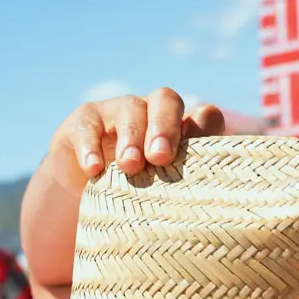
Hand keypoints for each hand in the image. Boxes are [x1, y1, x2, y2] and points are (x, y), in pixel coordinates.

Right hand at [46, 88, 224, 196]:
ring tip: (130, 166)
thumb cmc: (134, 194)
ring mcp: (115, 112)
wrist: (83, 198)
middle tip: (161, 157)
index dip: (203, 128)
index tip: (200, 155)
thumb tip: (216, 193)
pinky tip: (94, 170)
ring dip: (132, 138)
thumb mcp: (160, 194)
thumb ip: (185, 184)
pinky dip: (90, 147)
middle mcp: (150, 113)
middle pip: (165, 100)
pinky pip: (88, 126)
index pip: (201, 116)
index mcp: (178, 129)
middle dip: (165, 127)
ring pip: (130, 110)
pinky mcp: (82, 123)